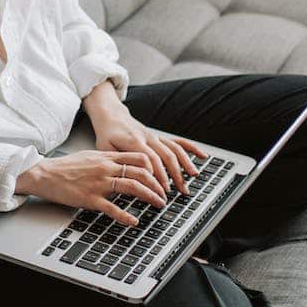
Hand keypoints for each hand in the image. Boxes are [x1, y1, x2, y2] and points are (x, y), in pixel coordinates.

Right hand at [17, 150, 186, 227]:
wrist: (44, 174)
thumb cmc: (65, 167)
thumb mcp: (90, 157)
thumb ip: (108, 160)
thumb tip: (123, 165)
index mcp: (107, 157)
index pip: (139, 158)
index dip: (155, 168)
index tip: (162, 178)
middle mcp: (106, 168)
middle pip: (141, 172)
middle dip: (158, 185)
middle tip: (165, 195)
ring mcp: (99, 183)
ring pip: (132, 186)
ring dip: (150, 196)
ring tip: (158, 204)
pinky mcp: (90, 198)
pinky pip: (112, 208)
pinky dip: (126, 216)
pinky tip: (134, 222)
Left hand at [90, 108, 207, 199]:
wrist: (111, 116)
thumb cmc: (107, 135)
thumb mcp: (105, 148)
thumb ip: (117, 161)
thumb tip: (126, 177)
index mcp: (134, 142)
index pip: (150, 160)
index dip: (158, 175)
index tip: (163, 190)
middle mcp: (148, 138)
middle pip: (166, 156)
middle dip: (176, 174)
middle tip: (181, 190)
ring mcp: (156, 137)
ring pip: (174, 149)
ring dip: (186, 163)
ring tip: (193, 177)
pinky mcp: (160, 137)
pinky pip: (177, 142)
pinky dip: (191, 148)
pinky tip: (202, 155)